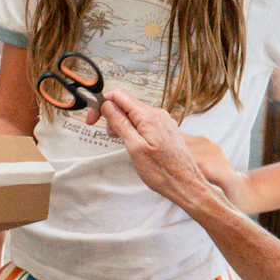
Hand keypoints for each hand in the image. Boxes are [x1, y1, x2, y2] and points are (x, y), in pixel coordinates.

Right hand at [98, 87, 256, 216]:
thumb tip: (107, 106)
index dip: (102, 104)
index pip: (119, 95)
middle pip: (126, 103)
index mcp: (148, 116)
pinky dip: (134, 128)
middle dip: (112, 116)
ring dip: (122, 123)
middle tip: (109, 135)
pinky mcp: (165, 129)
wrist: (185, 183)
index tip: (94, 119)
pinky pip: (144, 122)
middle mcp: (157, 114)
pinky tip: (133, 143)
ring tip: (121, 141)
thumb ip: (120, 123)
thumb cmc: (162, 171)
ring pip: (135, 113)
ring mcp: (162, 121)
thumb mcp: (135, 148)